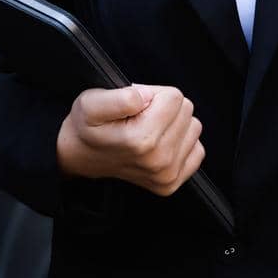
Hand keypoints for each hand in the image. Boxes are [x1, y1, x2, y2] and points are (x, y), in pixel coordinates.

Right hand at [56, 84, 205, 197]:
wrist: (80, 156)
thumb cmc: (88, 126)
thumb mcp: (91, 102)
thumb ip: (120, 98)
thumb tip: (146, 97)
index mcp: (143, 140)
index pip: (174, 97)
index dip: (154, 94)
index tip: (136, 106)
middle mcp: (158, 161)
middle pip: (186, 110)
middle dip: (164, 107)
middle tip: (139, 117)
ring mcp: (167, 175)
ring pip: (193, 127)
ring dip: (174, 123)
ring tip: (147, 129)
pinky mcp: (172, 183)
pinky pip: (197, 148)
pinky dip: (181, 142)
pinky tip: (158, 143)